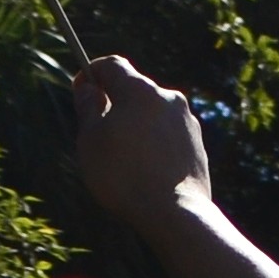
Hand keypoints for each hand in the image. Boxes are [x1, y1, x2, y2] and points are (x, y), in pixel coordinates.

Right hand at [72, 55, 212, 232]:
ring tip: (122, 160)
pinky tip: (144, 170)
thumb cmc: (124, 175)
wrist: (174, 212)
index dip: (92, 73)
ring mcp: (187, 121)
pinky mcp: (197, 144)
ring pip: (152, 114)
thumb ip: (88, 107)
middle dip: (114, 104)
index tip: (81, 88)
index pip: (113, 65)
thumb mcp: (91, 140)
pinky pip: (167, 135)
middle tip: (96, 133)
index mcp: (140, 90)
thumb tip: (88, 86)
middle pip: (134, 90)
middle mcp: (168, 98)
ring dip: (134, 126)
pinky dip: (152, 143)